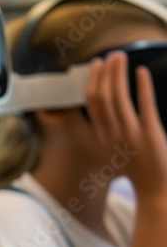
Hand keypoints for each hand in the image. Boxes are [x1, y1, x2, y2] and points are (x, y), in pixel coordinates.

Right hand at [85, 52, 166, 202]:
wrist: (155, 190)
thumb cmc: (137, 171)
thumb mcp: (113, 151)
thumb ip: (108, 132)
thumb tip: (108, 111)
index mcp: (101, 136)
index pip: (91, 104)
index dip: (92, 81)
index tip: (96, 66)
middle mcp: (111, 133)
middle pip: (101, 97)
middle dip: (104, 73)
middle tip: (110, 56)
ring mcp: (130, 133)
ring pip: (117, 98)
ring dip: (118, 75)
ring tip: (120, 58)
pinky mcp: (150, 133)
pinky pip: (143, 105)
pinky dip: (141, 87)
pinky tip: (141, 72)